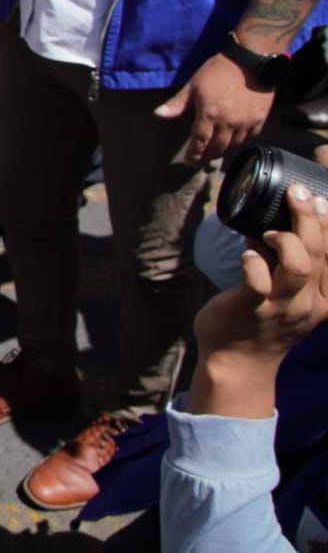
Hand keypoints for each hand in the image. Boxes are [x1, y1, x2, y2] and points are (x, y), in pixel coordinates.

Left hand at [154, 52, 274, 163]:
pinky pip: (249, 140)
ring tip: (213, 154)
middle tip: (199, 161)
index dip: (194, 154)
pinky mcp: (259, 120)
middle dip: (206, 157)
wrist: (250, 61)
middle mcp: (228, 122)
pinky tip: (232, 145)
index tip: (189, 162)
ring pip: (233, 147)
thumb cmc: (218, 70)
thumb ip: (178, 103)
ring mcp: (245, 123)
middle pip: (216, 148)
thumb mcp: (194, 84)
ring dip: (222, 153)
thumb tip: (158, 114)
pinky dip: (239, 145)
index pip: (199, 142)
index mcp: (209, 114)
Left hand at [189, 184, 327, 417]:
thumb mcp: (288, 296)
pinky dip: (253, 261)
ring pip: (297, 266)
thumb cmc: (260, 322)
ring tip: (269, 232)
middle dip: (310, 217)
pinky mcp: (250, 309)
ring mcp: (280, 307)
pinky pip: (258, 282)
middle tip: (298, 192)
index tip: (321, 199)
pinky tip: (247, 253)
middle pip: (319, 253)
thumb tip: (269, 225)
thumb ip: (285, 264)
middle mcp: (308, 303)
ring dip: (286, 240)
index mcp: (324, 298)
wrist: (237, 364)